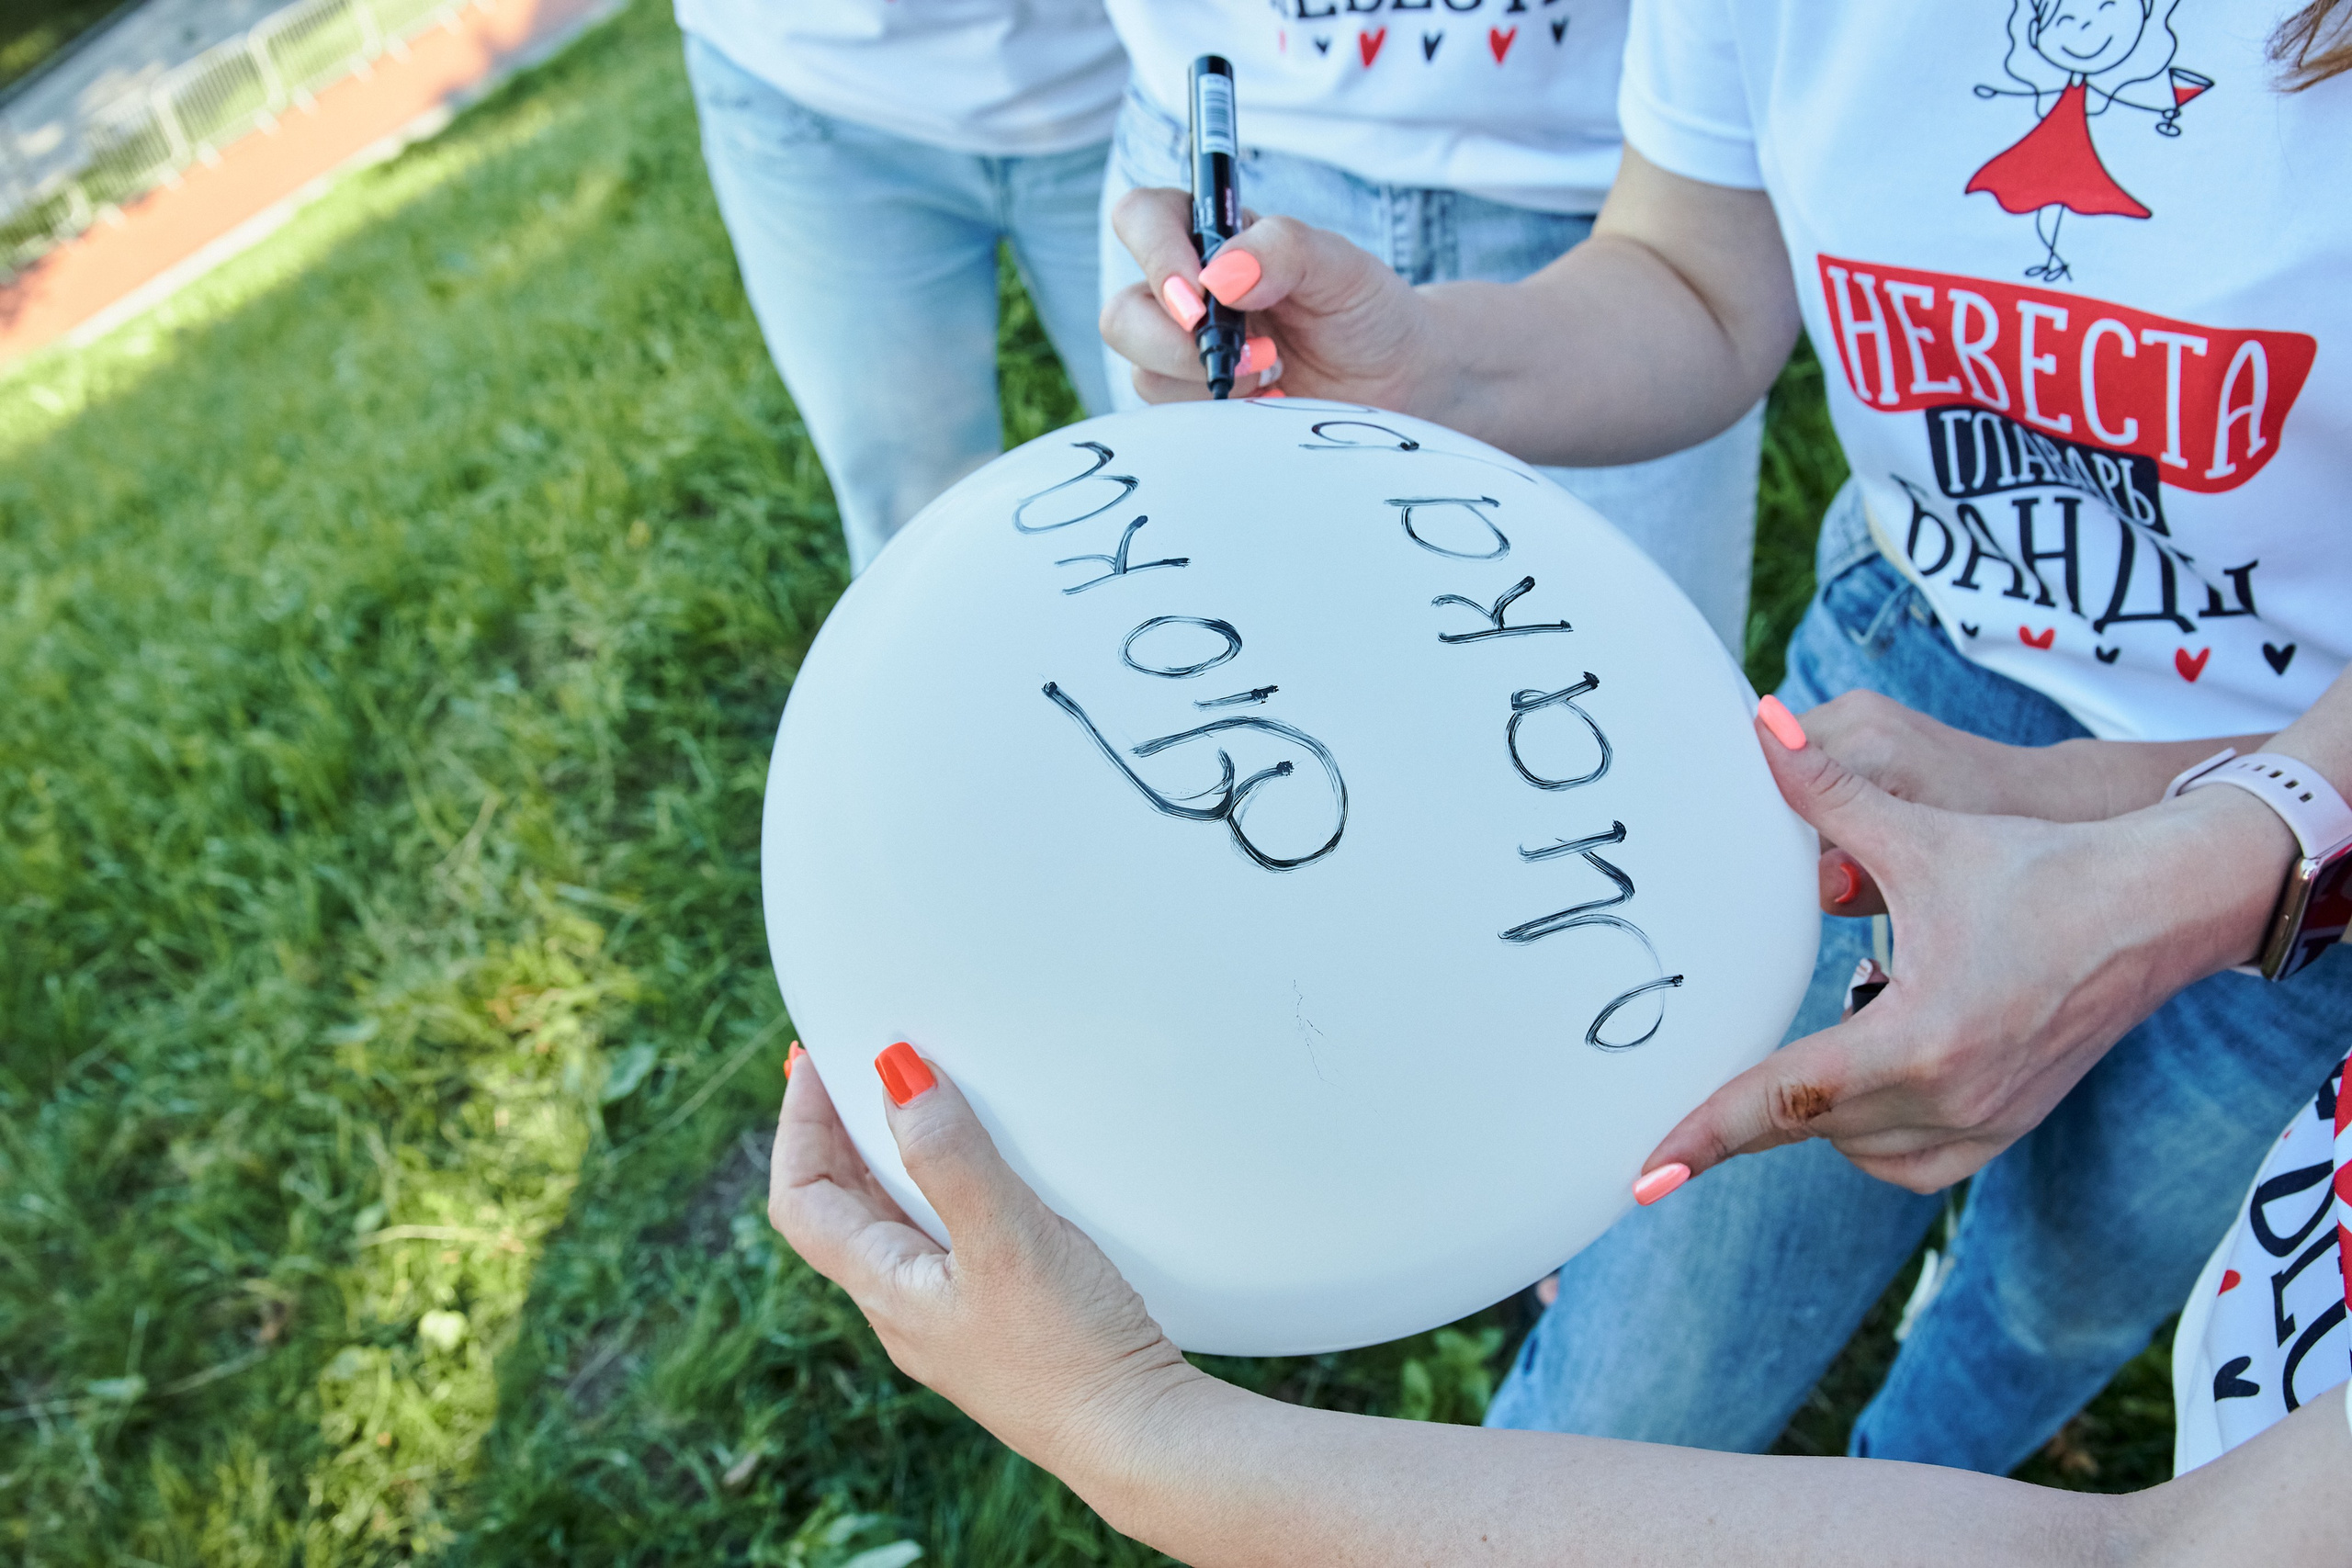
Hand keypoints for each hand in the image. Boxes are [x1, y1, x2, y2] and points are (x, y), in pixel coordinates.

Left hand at [767, 1048, 1194, 1478]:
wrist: (1135, 1437)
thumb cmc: (1069, 1351)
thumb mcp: (1005, 1240)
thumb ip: (950, 1157)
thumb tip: (896, 1075)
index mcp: (887, 1291)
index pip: (802, 1201)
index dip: (796, 1127)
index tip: (811, 1062)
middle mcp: (905, 1309)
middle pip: (840, 1210)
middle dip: (834, 1135)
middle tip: (846, 1068)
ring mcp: (949, 1319)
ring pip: (891, 1226)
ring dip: (885, 1159)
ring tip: (903, 1102)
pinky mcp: (996, 1321)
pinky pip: (941, 1241)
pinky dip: (937, 1188)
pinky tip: (978, 1173)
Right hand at [1099, 187, 1437, 408]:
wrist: (1396, 380)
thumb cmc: (1365, 310)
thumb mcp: (1341, 266)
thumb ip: (1283, 249)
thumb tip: (1219, 276)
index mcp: (1210, 237)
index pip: (1141, 219)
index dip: (1155, 254)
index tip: (1202, 297)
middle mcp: (1186, 293)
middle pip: (1122, 314)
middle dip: (1176, 342)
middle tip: (1255, 353)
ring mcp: (1185, 354)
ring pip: (1142, 373)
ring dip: (1209, 381)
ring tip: (1276, 374)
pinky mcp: (1197, 407)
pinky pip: (1174, 419)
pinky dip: (1221, 417)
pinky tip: (1269, 404)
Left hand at [1641, 714, 2296, 1192]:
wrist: (2159, 906)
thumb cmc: (2041, 867)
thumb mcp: (1919, 834)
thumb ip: (1826, 790)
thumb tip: (1761, 727)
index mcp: (1919, 1039)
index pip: (1783, 1102)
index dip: (1706, 1136)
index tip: (1647, 1175)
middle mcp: (1952, 1099)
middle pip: (1809, 1130)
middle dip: (1744, 1118)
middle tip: (1678, 1122)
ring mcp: (1986, 1122)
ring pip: (1859, 1153)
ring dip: (1813, 1122)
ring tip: (1777, 1077)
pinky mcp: (2009, 1126)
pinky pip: (1913, 1163)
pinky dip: (1870, 1137)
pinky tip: (1852, 1091)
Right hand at [1794, 691, 2272, 915]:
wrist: (2051, 800)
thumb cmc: (2009, 838)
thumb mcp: (1935, 870)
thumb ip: (1866, 882)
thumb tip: (1816, 887)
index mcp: (1870, 747)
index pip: (1776, 786)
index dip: (1760, 833)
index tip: (1754, 873)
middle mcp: (1857, 717)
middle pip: (1770, 770)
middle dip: (1768, 822)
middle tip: (1774, 873)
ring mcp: (1856, 712)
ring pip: (1782, 765)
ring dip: (1784, 809)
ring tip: (1800, 854)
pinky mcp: (1858, 722)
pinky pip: (1805, 760)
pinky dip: (1803, 797)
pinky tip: (1820, 834)